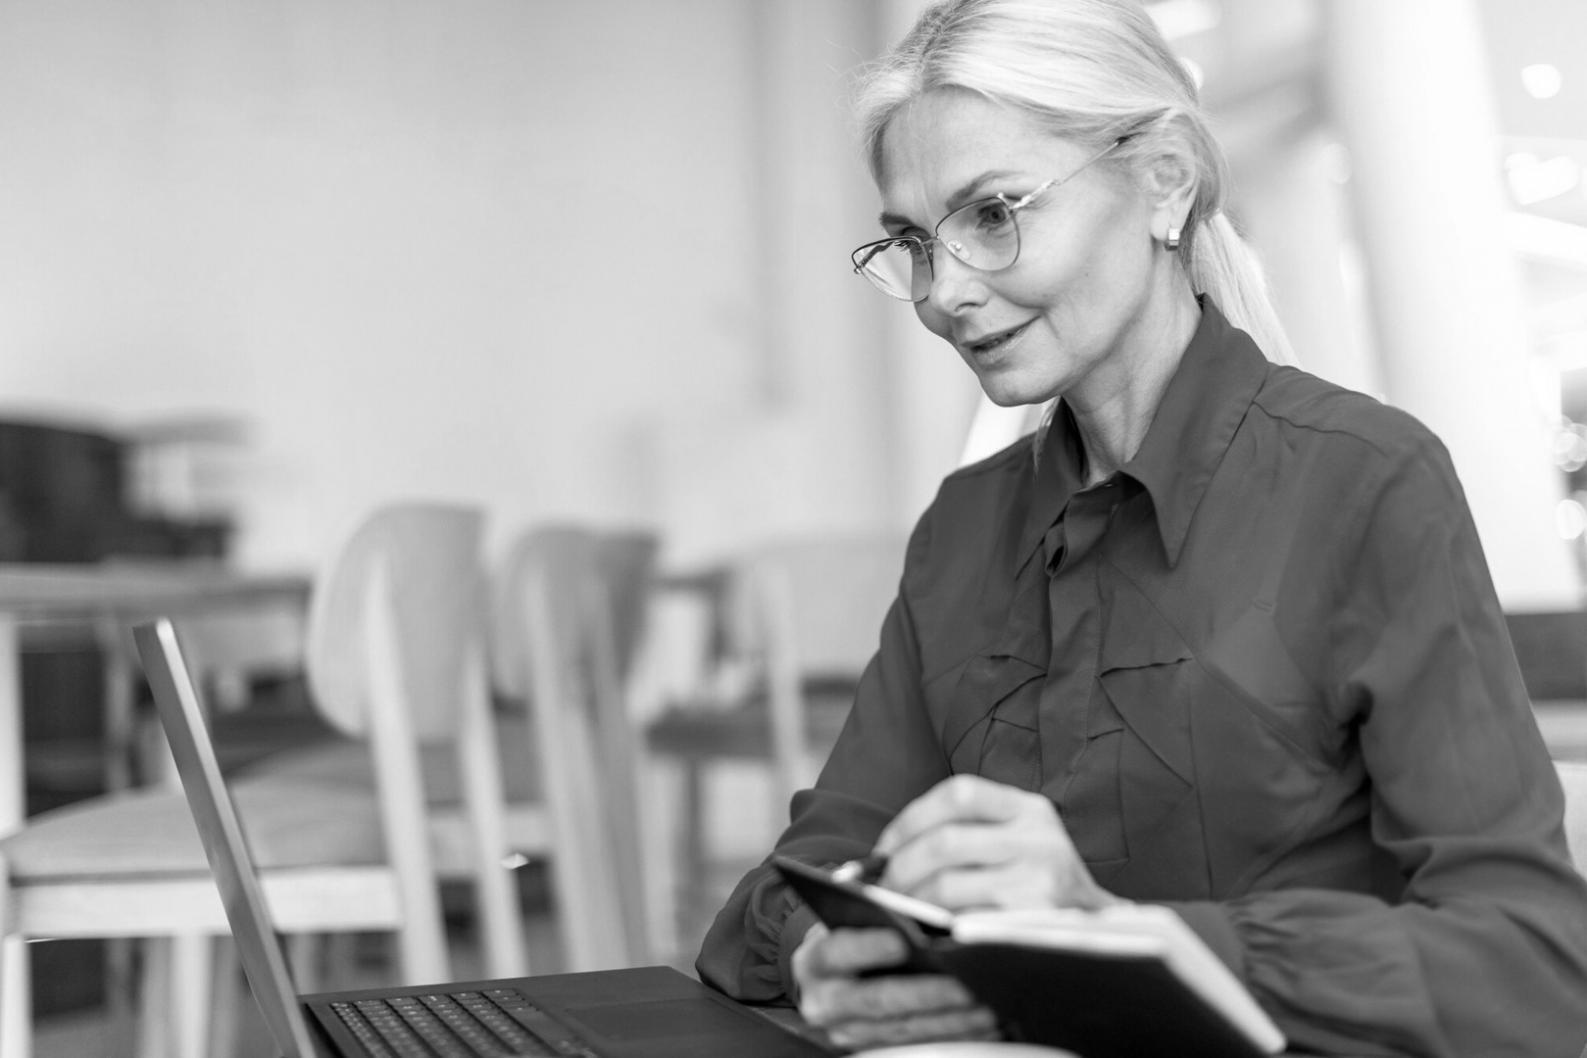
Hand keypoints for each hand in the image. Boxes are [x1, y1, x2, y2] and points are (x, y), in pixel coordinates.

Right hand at [792, 921, 998, 1049]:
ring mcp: (851, 1032)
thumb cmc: (850, 934)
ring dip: (952, 1020)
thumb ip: (868, 902)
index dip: (869, 948)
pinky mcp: (877, 1049)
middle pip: (879, 1001)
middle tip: (966, 983)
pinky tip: (985, 1022)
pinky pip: (921, 1045)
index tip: (904, 941)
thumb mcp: (847, 915)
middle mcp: (826, 1003)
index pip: (838, 953)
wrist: (830, 979)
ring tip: (988, 1003)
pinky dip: (956, 1034)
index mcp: (816, 961)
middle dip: (927, 993)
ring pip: (905, 1029)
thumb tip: (905, 891)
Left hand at [875, 773, 1121, 912]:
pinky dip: (936, 926)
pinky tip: (929, 930)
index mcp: (1030, 809)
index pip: (960, 792)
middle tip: (883, 886)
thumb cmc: (1038, 886)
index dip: (911, 818)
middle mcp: (1039, 838)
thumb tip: (884, 856)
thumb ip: (968, 834)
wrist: (1097, 936)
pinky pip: (963, 921)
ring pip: (947, 884)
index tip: (884, 848)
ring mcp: (1039, 880)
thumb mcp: (1018, 843)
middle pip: (945, 841)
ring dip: (912, 900)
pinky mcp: (1030, 921)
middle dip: (901, 866)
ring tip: (901, 910)